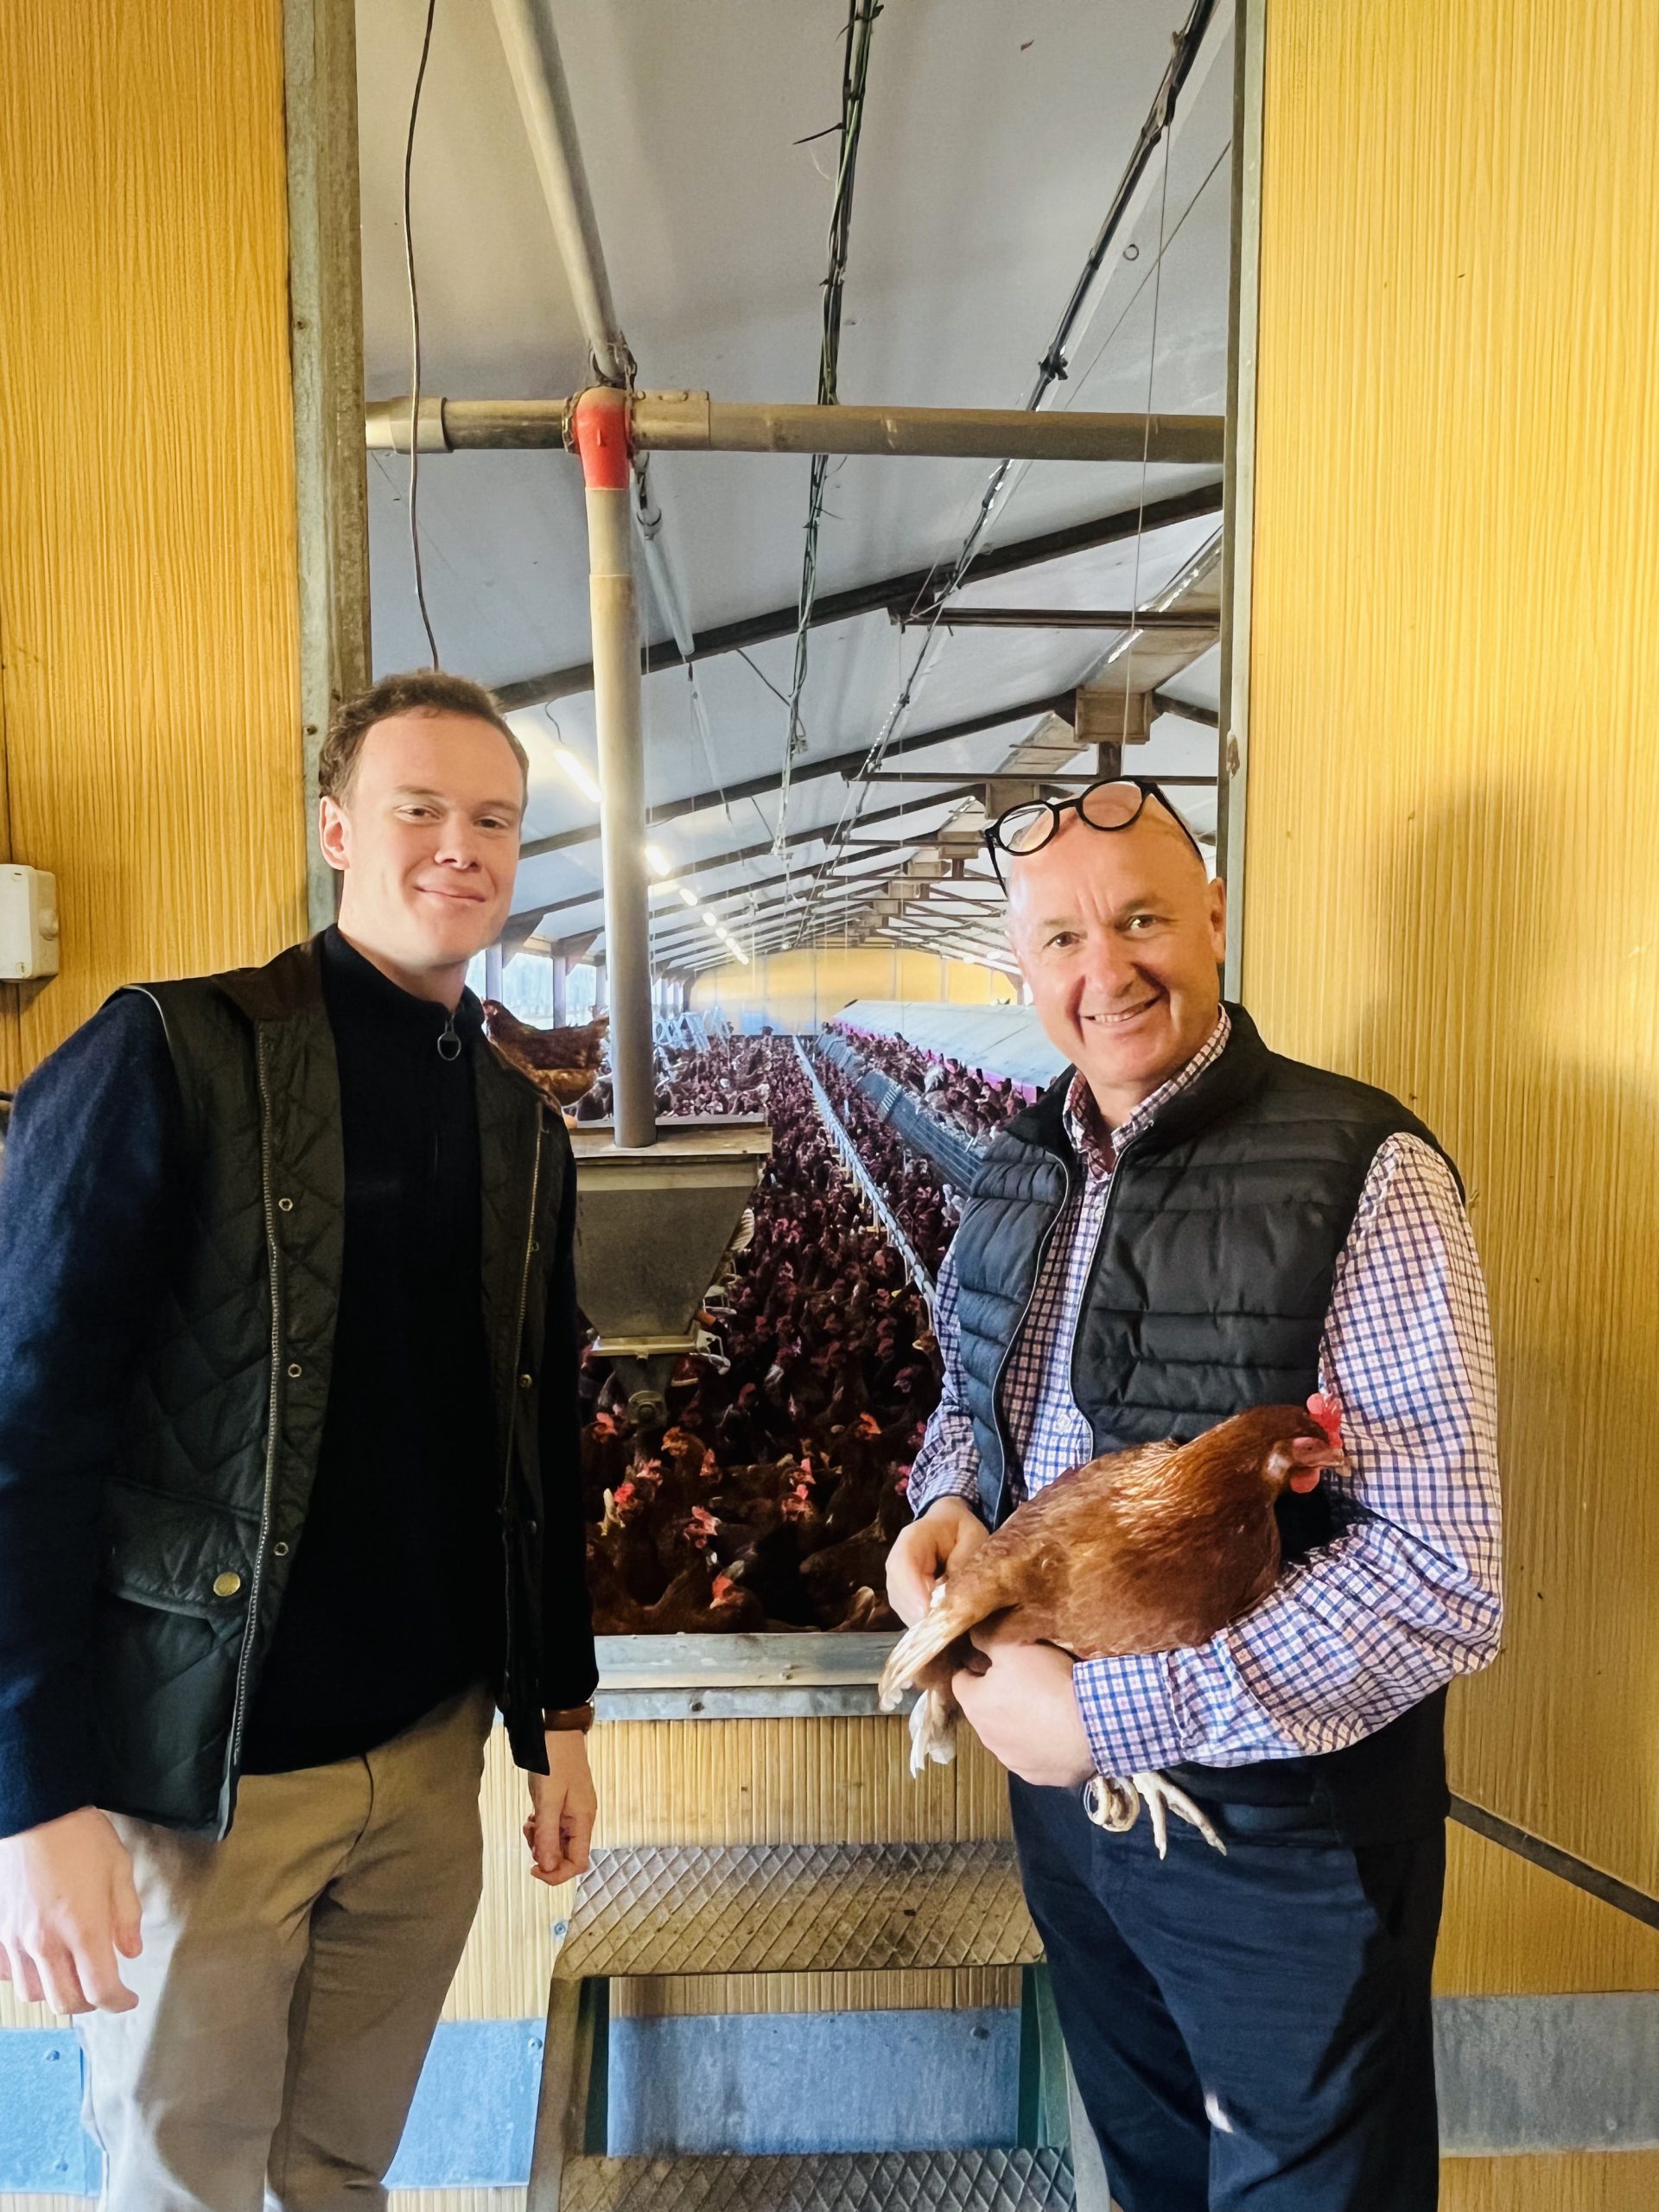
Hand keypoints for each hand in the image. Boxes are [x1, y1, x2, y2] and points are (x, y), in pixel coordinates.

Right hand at [0, 1806, 142, 2013]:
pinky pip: (7, 1973)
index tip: (128, 1998)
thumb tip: (129, 1951)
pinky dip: (25, 1976)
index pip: (100, 1990)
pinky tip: (39, 1962)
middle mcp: (46, 1943)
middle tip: (103, 1988)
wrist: (36, 1812)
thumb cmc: (81, 1836)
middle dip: (90, 2002)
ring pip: (34, 1993)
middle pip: (66, 2001)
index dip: (119, 2002)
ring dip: (56, 1991)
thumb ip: (127, 1916)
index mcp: (83, 1929)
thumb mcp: (120, 1869)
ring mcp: (17, 1940)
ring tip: (71, 1973)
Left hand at [523, 1732, 597, 1886]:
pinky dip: (541, 1827)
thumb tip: (547, 1868)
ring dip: (541, 1840)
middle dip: (545, 1853)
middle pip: (567, 1854)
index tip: (534, 1869)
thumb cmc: (555, 1760)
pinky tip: (533, 1815)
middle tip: (529, 1836)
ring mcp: (574, 1810)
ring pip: (558, 1841)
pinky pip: (554, 1827)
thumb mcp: (547, 1800)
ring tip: (530, 1823)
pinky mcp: (564, 1803)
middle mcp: (582, 1818)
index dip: (556, 1873)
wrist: (557, 1730)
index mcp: (584, 1820)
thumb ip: (547, 1835)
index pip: (577, 1863)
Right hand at [885, 1496, 988, 1625]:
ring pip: (902, 1606)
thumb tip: (954, 1594)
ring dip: (920, 1622)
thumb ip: (963, 1562)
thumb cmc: (962, 1529)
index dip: (912, 1590)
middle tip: (941, 1630)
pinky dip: (923, 1624)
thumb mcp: (972, 1537)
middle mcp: (898, 1559)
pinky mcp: (905, 1594)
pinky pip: (908, 1612)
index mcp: (913, 1538)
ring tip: (945, 1630)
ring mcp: (898, 1579)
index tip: (926, 1612)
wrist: (949, 1524)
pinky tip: (941, 1628)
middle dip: (917, 1613)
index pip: (903, 1564)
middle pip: (898, 1590)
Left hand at [952, 1627, 1094, 1788]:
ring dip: (1015, 1722)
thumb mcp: (1014, 1647)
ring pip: (1005, 1735)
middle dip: (996, 1695)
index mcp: (974, 1703)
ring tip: (1043, 1708)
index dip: (976, 1666)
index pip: (960, 1680)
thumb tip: (972, 1635)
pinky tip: (1055, 1733)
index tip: (994, 1661)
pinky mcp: (1034, 1775)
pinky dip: (1036, 1744)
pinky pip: (1029, 1755)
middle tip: (1023, 1681)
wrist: (1091, 1726)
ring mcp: (1010, 1760)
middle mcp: (985, 1736)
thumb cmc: (1047, 1683)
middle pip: (983, 1709)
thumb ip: (986, 1638)